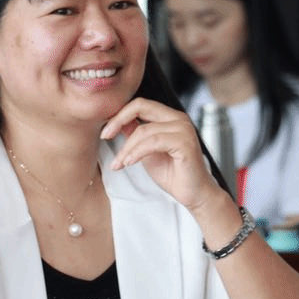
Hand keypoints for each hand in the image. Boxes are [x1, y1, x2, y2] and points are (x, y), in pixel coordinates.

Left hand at [100, 97, 222, 209]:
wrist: (193, 194)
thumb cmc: (173, 174)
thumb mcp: (146, 151)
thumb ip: (135, 135)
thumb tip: (118, 123)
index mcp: (170, 117)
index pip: (140, 104)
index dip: (120, 115)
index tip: (106, 132)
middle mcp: (178, 118)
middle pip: (141, 106)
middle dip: (118, 120)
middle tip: (105, 136)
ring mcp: (183, 129)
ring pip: (144, 130)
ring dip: (127, 148)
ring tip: (119, 163)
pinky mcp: (185, 143)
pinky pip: (153, 142)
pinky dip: (137, 152)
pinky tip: (129, 163)